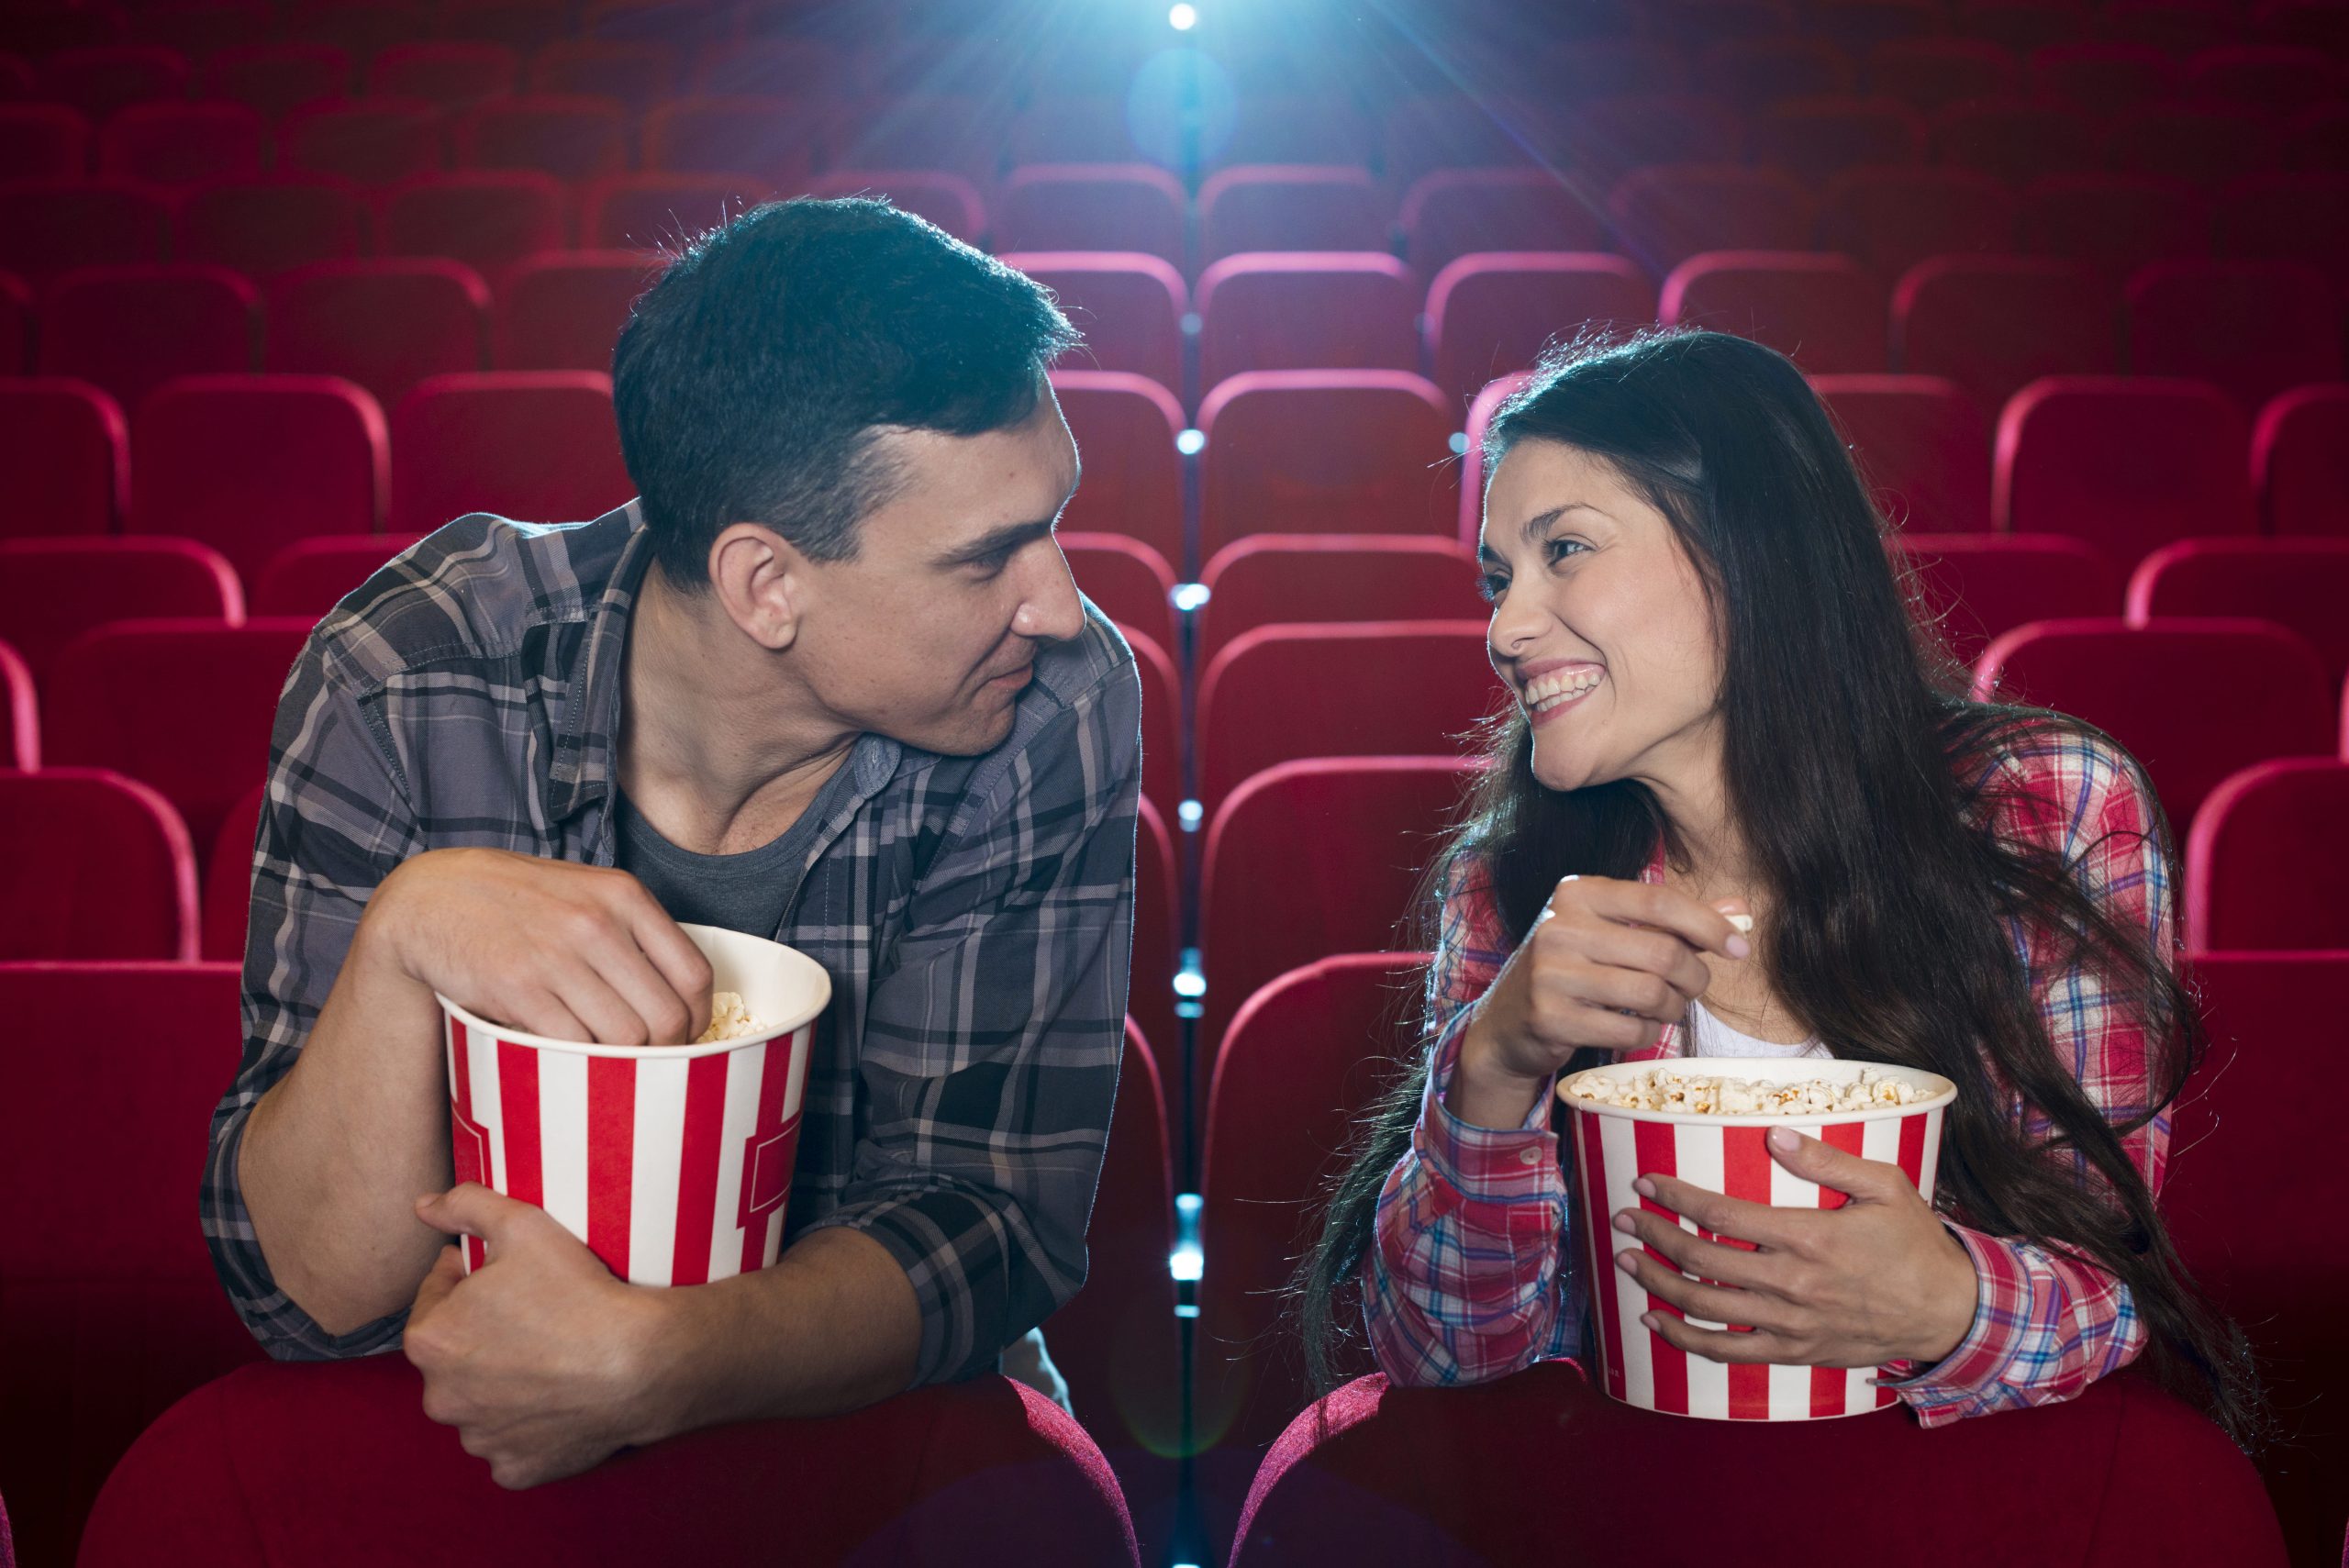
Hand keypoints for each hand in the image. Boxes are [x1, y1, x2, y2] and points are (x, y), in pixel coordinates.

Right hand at [369, 847, 712, 1045]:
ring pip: (626, 1038)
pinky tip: (570, 1057)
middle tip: (648, 1062)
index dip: (698, 1020)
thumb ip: (634, 934)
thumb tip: (682, 1002)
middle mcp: (598, 923)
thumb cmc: (518, 902)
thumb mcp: (586, 894)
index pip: (694, 975)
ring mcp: (558, 956)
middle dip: (665, 1051)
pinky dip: (579, 1061)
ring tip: (609, 1064)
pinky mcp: (519, 988)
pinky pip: (574, 1045)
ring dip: (623, 1063)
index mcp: (625, 897)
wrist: (433, 898)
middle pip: (666, 1016)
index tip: (685, 1037)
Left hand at [404, 1184, 683, 1488]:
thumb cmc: (578, 1292)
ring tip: (550, 1356)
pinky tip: (559, 1400)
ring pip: (481, 1403)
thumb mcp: (524, 1226)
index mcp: (430, 1339)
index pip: (436, 1296)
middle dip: (482, 1333)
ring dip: (502, 1383)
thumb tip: (423, 1205)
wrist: (640, 1364)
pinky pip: (513, 1444)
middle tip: (533, 1313)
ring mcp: (478, 1439)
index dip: (471, 1278)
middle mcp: (441, 1397)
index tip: (511, 1274)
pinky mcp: (514, 1469)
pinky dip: (529, 1426)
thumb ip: (466, 1206)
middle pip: (455, 1354)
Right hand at [1449, 876, 1748, 1127]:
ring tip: (1667, 1008)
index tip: (1739, 948)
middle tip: (1693, 988)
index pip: (1658, 901)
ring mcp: (1552, 973)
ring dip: (1674, 1008)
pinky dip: (1647, 1032)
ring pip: (1651, 993)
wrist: (1505, 1024)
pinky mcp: (1551, 1017)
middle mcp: (1559, 927)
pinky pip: (1630, 1029)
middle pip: (1663, 952)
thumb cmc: (1571, 970)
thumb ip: (1673, 920)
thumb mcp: (1612, 933)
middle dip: (1694, 977)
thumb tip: (1741, 911)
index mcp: (1576, 894)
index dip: (1708, 925)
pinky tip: (1637, 1026)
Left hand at [1610, 1125, 1980, 1370]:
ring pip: (1705, 1307)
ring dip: (1658, 1283)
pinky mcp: (1794, 1352)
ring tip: (1626, 1261)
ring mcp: (1790, 1324)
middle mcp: (1792, 1284)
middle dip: (1653, 1236)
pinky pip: (1727, 1352)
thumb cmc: (1916, 1243)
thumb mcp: (1885, 1186)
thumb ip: (1827, 1159)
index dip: (1676, 1197)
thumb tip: (1774, 1134)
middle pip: (1701, 1261)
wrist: (1949, 1312)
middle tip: (1623, 1218)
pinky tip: (1656, 1321)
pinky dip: (1685, 1339)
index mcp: (1809, 1237)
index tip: (1646, 1182)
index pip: (1722, 1215)